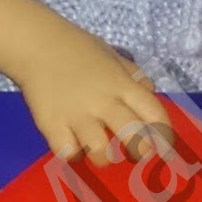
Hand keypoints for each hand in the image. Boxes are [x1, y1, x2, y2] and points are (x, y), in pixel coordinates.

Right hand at [10, 17, 170, 163]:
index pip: (154, 113)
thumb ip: (134, 76)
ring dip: (103, 156)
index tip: (164, 145)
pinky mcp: (51, 125)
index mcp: (122, 84)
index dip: (164, 133)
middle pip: (133, 136)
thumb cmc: (79, 49)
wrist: (36, 44)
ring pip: (100, 152)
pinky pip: (68, 153)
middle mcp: (103, 101)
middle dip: (141, 151)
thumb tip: (151, 93)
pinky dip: (73, 153)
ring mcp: (77, 115)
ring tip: (100, 150)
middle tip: (137, 153)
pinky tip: (73, 144)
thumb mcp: (114, 56)